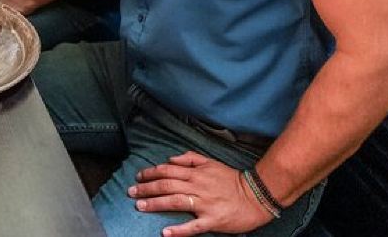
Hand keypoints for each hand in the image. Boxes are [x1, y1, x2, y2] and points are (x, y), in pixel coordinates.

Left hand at [128, 151, 272, 235]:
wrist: (256, 195)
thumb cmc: (231, 179)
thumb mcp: (211, 162)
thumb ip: (190, 158)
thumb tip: (170, 159)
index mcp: (196, 173)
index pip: (167, 170)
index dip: (150, 173)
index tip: (138, 176)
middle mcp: (197, 186)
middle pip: (166, 186)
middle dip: (146, 188)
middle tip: (131, 192)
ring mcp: (205, 204)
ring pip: (175, 202)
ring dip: (155, 204)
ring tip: (140, 206)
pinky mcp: (212, 221)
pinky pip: (193, 226)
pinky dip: (179, 230)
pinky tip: (165, 232)